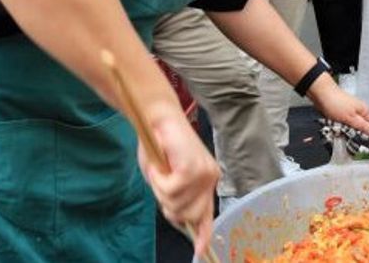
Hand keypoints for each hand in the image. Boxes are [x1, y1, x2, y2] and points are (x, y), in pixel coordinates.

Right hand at [139, 108, 219, 257]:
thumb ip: (174, 198)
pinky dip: (158, 180)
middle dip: (168, 207)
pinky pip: (170, 191)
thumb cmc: (160, 145)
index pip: (208, 215)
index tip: (201, 252)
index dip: (203, 235)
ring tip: (161, 169)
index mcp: (207, 181)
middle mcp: (210, 179)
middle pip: (188, 216)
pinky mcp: (193, 169)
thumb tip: (179, 219)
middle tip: (160, 183)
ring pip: (176, 205)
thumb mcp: (166, 178)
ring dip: (160, 190)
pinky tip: (160, 164)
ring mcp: (204, 174)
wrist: (158, 118)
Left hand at [307, 76, 368, 136]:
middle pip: (360, 126)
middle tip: (347, 132)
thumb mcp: (351, 118)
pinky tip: (333, 125)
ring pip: (350, 126)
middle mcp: (358, 110)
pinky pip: (341, 123)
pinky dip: (337, 125)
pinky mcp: (340, 112)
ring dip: (344, 129)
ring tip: (338, 127)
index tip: (360, 138)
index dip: (367, 132)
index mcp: (364, 110)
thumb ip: (363, 126)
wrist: (320, 94)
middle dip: (353, 131)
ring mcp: (348, 111)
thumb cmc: (335, 102)